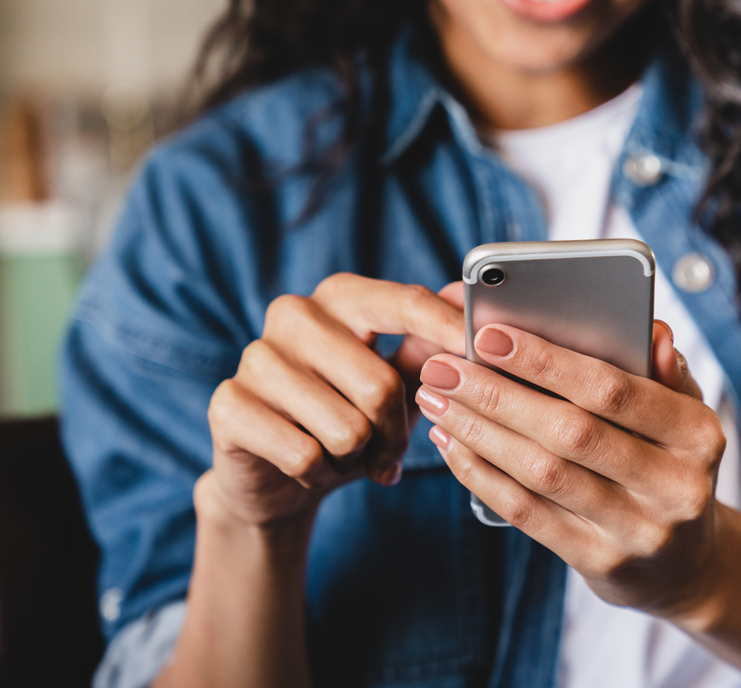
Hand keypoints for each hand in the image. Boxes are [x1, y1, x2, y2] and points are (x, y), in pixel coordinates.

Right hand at [204, 274, 464, 528]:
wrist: (276, 475)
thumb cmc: (348, 417)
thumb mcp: (396, 382)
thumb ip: (428, 346)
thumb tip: (465, 302)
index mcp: (341, 297)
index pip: (403, 302)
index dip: (446, 329)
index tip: (481, 349)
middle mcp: (294, 314)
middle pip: (380, 384)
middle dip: (394, 433)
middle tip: (387, 451)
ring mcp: (256, 356)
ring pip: (345, 428)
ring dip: (356, 458)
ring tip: (343, 454)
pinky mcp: (228, 404)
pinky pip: (304, 455)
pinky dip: (319, 474)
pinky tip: (310, 467)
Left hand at [415, 320, 725, 620]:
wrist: (685, 564)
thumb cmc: (669, 464)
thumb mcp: (683, 416)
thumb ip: (663, 371)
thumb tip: (651, 331)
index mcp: (699, 435)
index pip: (614, 390)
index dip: (547, 361)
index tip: (489, 335)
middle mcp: (675, 486)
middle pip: (570, 432)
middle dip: (496, 395)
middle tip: (443, 368)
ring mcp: (638, 531)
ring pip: (542, 474)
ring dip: (478, 432)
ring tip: (436, 400)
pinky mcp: (600, 563)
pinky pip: (528, 513)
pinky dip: (481, 475)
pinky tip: (452, 445)